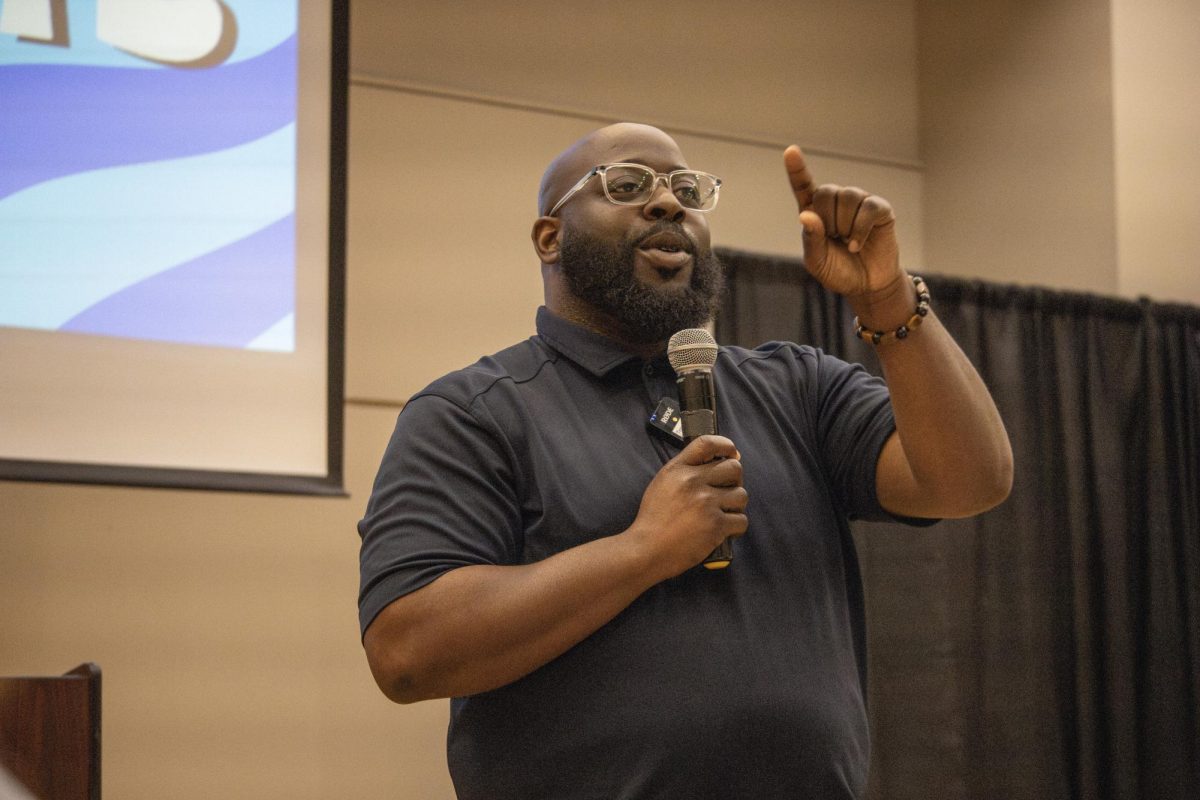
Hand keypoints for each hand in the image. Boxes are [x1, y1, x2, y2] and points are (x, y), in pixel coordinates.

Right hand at [626, 435, 748, 580]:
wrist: (647, 550)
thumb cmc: (654, 520)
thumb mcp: (662, 484)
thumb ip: (684, 471)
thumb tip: (717, 462)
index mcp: (678, 470)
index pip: (707, 443)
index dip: (725, 445)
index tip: (731, 452)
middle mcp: (693, 482)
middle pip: (734, 468)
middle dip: (735, 480)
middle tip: (727, 492)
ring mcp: (706, 503)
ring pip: (742, 495)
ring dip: (736, 506)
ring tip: (723, 514)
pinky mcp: (716, 525)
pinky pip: (741, 520)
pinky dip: (735, 527)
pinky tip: (724, 531)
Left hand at [783, 145, 906, 304]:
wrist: (867, 286)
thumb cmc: (839, 272)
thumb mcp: (817, 262)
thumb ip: (811, 239)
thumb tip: (806, 215)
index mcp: (815, 212)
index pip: (803, 186)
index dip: (797, 169)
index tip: (790, 151)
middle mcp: (837, 202)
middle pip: (826, 192)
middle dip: (828, 221)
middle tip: (834, 240)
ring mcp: (859, 203)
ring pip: (848, 197)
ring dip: (845, 226)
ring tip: (847, 242)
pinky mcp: (879, 209)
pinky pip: (868, 208)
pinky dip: (860, 230)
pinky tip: (857, 245)